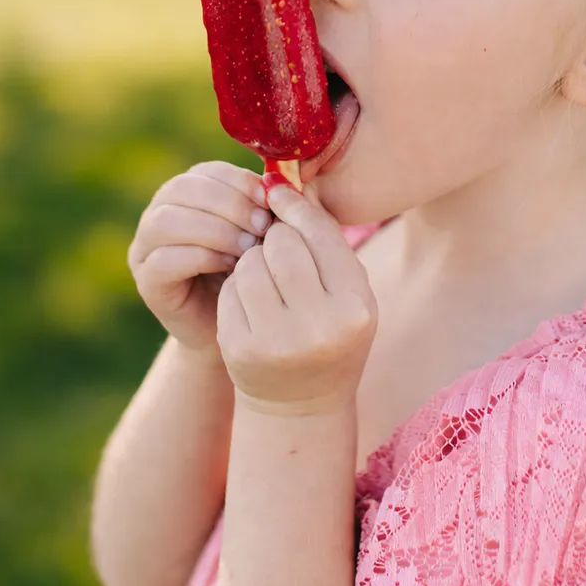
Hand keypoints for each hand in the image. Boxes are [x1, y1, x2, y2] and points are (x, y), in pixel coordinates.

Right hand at [128, 161, 273, 361]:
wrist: (241, 326)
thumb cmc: (254, 271)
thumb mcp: (263, 232)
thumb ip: (267, 206)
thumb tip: (280, 183)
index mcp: (189, 192)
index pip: (207, 171)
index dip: (239, 182)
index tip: (270, 201)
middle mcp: (159, 213)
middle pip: (183, 189)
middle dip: (229, 204)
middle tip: (261, 226)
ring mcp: (146, 247)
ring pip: (168, 221)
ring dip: (215, 230)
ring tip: (248, 247)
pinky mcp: (147, 281)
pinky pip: (164, 259)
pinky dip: (201, 257)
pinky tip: (230, 267)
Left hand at [216, 182, 377, 415]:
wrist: (301, 402)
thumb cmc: (330, 330)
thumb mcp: (346, 291)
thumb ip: (324, 240)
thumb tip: (282, 182)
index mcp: (355, 306)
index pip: (320, 235)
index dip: (295, 206)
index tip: (277, 192)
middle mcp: (320, 327)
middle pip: (282, 245)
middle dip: (274, 237)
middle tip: (276, 246)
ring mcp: (277, 342)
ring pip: (250, 264)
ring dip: (253, 260)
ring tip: (265, 276)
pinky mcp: (240, 350)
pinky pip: (229, 291)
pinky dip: (236, 286)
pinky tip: (250, 301)